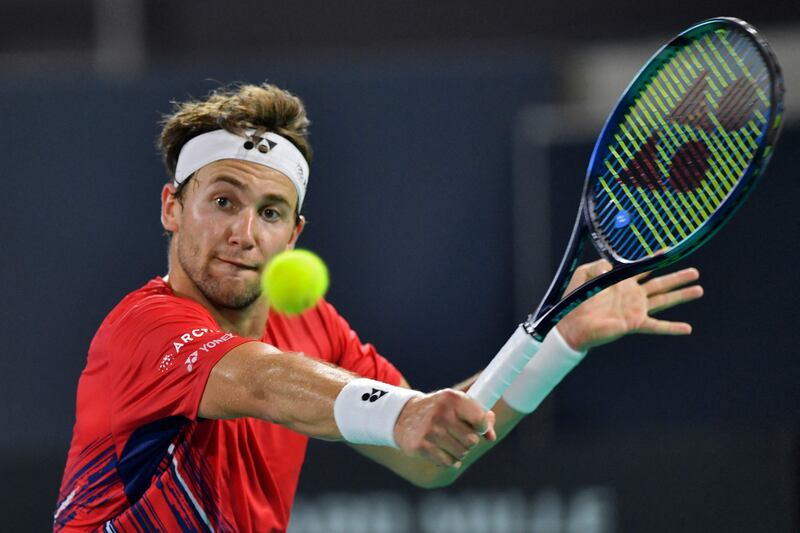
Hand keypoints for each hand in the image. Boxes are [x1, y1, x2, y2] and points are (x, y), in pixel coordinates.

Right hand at [393, 389, 495, 467]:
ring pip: (461, 453)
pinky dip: (449, 461)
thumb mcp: (457, 405)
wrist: (404, 415)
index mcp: (453, 398)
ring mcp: (430, 430)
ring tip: (450, 444)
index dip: (482, 428)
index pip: (480, 420)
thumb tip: (491, 436)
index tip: (477, 428)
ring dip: (459, 452)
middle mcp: (441, 413)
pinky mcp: (421, 445)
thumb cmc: (440, 411)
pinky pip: (447, 462)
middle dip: (469, 442)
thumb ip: (479, 417)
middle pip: (472, 441)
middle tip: (460, 436)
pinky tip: (442, 451)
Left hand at [556, 259, 703, 351]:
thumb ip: (597, 265)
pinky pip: (657, 325)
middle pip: (660, 284)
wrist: (571, 323)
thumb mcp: (583, 274)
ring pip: (663, 301)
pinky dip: (672, 328)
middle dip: (678, 278)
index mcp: (620, 283)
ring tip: (698, 290)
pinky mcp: (633, 323)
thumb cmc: (574, 300)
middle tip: (696, 272)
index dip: (655, 260)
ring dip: (681, 296)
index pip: (642, 269)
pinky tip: (687, 328)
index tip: (669, 252)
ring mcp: (634, 310)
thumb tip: (610, 267)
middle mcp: (631, 295)